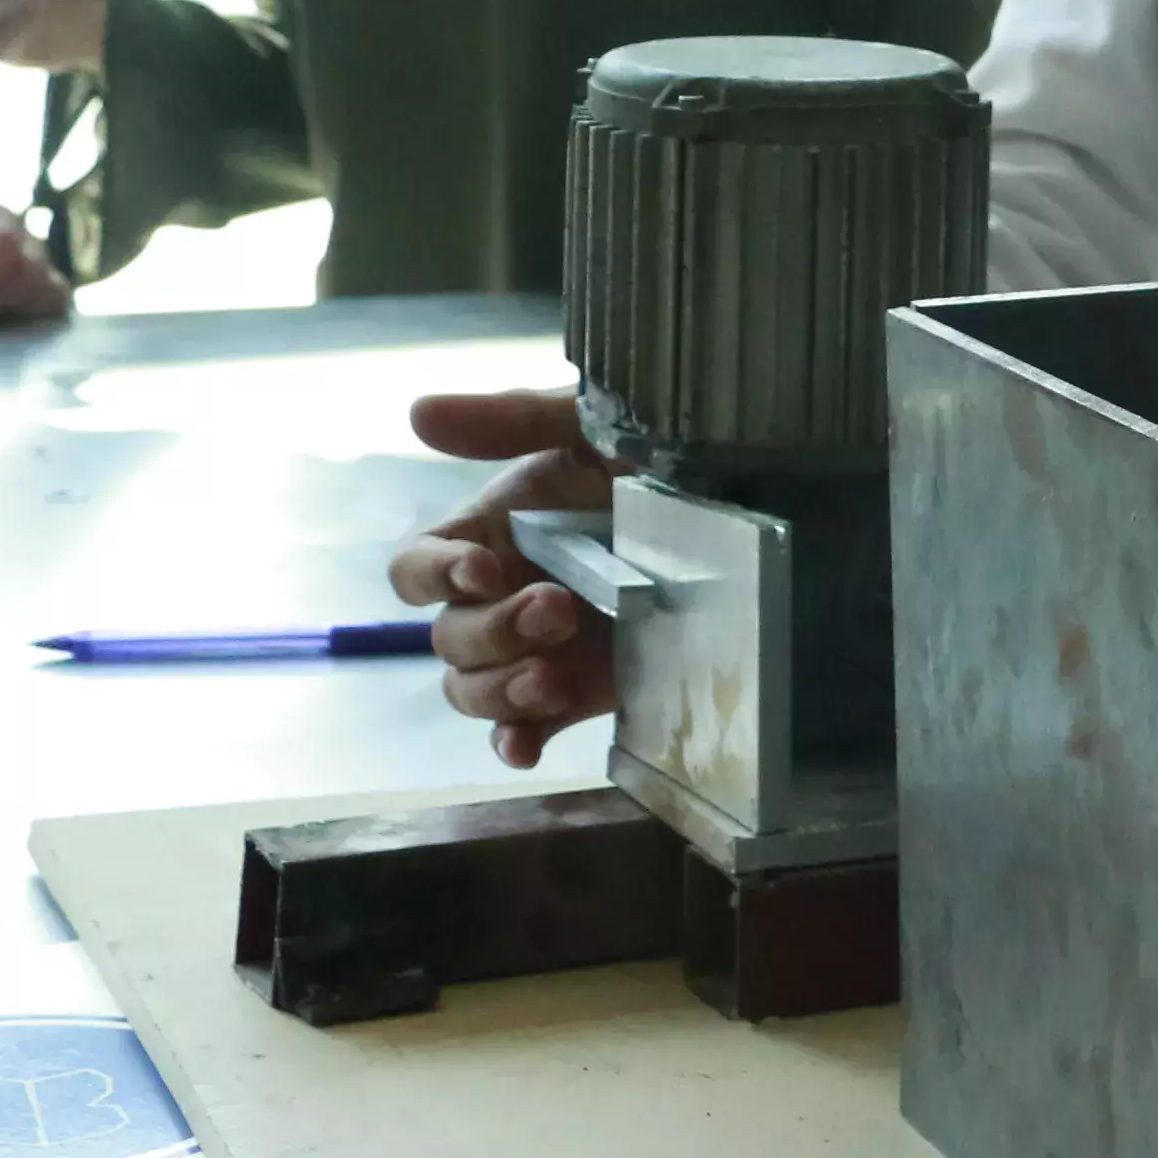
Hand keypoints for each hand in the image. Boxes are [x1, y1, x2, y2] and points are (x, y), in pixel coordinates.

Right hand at [384, 386, 623, 768]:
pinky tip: (528, 745)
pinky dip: (515, 741)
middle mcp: (499, 596)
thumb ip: (513, 421)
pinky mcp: (578, 693)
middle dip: (494, 630)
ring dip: (499, 691)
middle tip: (559, 611)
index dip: (435, 575)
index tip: (483, 570)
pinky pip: (522, 731)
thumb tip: (419, 412)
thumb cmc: (656, 458)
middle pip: (448, 637)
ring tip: (552, 679)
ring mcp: (535, 650)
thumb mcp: (592, 428)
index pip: (416, 569)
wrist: (741, 506)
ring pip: (473, 690)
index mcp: (488, 534)